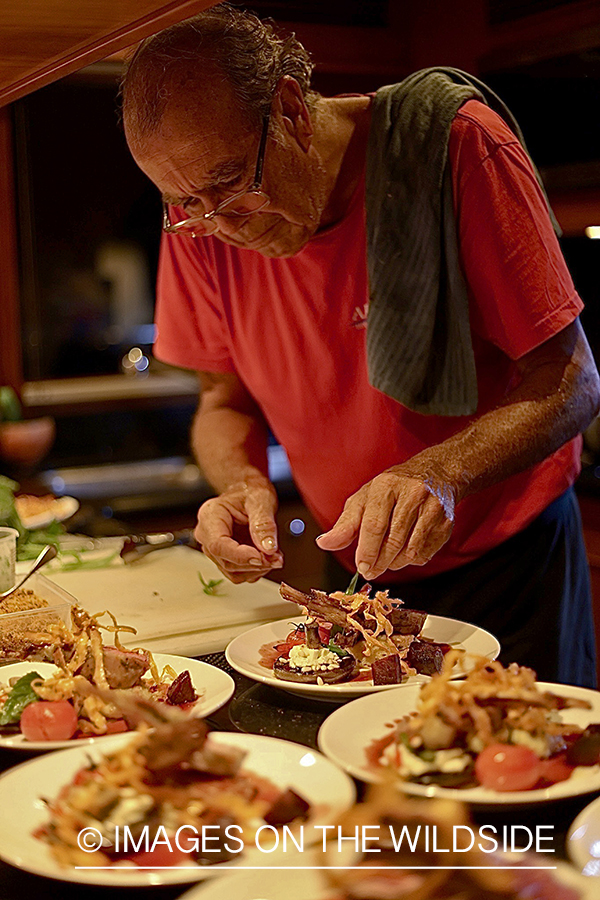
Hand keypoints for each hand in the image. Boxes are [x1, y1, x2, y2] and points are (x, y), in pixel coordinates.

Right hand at [195, 481, 283, 583]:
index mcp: (210, 516)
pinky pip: (239, 574)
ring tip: (274, 555)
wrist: (247, 492)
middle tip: (278, 557)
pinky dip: (255, 570)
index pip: (218, 545)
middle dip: (255, 563)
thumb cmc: (250, 491)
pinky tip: (266, 556)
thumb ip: (264, 524)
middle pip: (227, 561)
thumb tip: (268, 548)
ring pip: (233, 572)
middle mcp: (207, 535)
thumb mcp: (261, 500)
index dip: (241, 556)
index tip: (263, 557)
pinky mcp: (225, 558)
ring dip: (257, 569)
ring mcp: (214, 549)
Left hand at [315, 463, 457, 578]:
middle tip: (370, 571)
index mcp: (386, 486)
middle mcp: (412, 494)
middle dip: (379, 562)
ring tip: (386, 560)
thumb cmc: (394, 489)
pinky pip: (426, 553)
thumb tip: (324, 543)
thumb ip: (346, 524)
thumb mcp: (365, 498)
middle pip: (393, 540)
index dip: (366, 549)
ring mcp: (433, 508)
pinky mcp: (446, 523)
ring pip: (411, 550)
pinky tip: (404, 552)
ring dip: (395, 563)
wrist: (436, 473)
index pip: (375, 523)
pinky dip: (411, 560)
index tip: (361, 567)